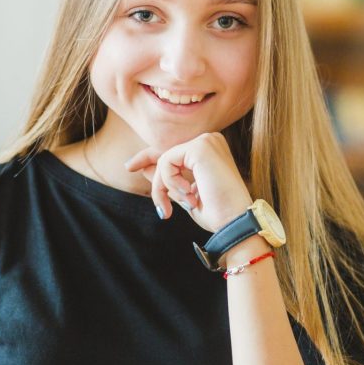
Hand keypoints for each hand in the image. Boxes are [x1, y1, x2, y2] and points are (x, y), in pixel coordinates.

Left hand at [125, 132, 251, 231]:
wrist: (234, 223)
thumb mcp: (184, 194)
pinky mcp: (201, 146)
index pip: (173, 151)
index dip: (148, 157)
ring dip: (165, 187)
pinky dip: (170, 182)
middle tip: (157, 203)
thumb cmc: (217, 214)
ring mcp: (207, 141)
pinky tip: (189, 194)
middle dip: (156, 180)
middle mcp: (210, 141)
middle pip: (166, 155)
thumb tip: (144, 167)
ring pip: (164, 160)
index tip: (129, 166)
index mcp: (210, 150)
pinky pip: (167, 162)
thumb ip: (167, 179)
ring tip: (180, 205)